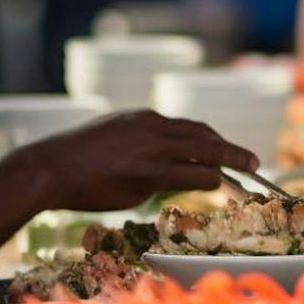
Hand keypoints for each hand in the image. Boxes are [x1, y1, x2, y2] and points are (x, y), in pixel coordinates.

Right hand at [3, 110, 259, 211]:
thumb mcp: (113, 139)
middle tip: (252, 159)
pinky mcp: (150, 173)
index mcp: (144, 119)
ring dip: (231, 161)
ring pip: (206, 152)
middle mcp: (154, 128)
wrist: (50, 167)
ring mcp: (154, 149)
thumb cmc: (75, 160)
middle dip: (231, 148)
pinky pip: (192, 175)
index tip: (225, 148)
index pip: (189, 127)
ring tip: (250, 169)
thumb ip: (141, 148)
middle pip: (205, 135)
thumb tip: (160, 170)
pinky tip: (218, 184)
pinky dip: (209, 179)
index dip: (212, 139)